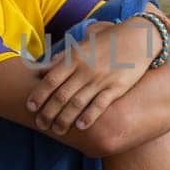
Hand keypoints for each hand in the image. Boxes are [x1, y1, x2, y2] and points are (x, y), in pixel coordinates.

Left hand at [27, 19, 157, 134]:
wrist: (138, 38)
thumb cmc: (108, 40)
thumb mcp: (83, 43)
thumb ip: (64, 56)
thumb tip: (45, 67)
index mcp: (75, 57)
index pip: (51, 80)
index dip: (38, 95)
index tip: (31, 107)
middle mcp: (85, 70)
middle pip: (61, 95)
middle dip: (48, 112)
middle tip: (41, 124)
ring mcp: (101, 80)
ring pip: (77, 103)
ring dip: (65, 119)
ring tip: (58, 130)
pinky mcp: (117, 87)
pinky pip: (100, 105)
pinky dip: (89, 116)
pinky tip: (80, 126)